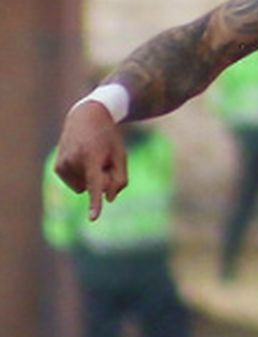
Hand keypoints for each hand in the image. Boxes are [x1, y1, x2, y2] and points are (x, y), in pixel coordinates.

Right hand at [54, 102, 128, 219]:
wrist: (86, 117)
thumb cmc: (108, 138)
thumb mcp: (121, 155)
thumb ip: (120, 179)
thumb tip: (109, 200)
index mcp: (92, 157)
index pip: (95, 183)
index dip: (94, 202)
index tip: (93, 218)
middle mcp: (73, 160)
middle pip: (94, 187)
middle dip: (103, 180)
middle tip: (104, 160)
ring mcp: (63, 164)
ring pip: (84, 188)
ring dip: (91, 178)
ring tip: (92, 157)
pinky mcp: (58, 168)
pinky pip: (76, 185)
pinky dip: (82, 177)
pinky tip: (83, 160)